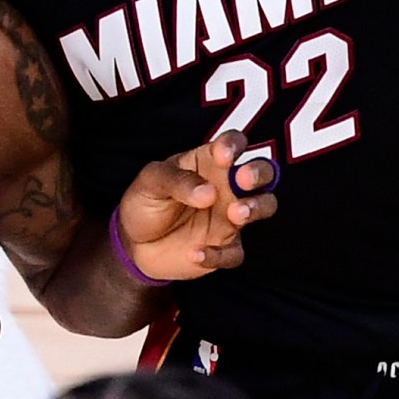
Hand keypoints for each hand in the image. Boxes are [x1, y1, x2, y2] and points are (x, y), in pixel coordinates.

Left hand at [116, 130, 279, 280]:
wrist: (133, 243)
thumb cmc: (147, 201)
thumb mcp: (151, 181)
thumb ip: (177, 180)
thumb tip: (208, 192)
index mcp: (210, 162)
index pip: (234, 143)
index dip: (234, 145)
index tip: (223, 156)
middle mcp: (227, 187)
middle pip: (263, 172)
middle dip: (259, 173)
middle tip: (243, 180)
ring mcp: (230, 217)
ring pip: (264, 207)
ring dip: (257, 207)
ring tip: (236, 214)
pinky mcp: (225, 248)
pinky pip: (235, 253)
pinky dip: (218, 255)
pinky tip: (195, 253)